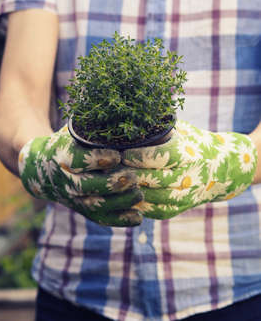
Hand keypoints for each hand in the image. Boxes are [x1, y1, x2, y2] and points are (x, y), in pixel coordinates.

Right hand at [18, 126, 142, 226]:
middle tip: (133, 178)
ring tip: (139, 194)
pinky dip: (119, 219)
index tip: (117, 156)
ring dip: (119, 202)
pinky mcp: (81, 209)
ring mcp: (73, 198)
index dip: (97, 159)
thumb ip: (94, 127)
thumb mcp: (73, 131)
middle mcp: (65, 180)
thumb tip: (125, 112)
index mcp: (62, 156)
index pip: (77, 160)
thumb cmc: (65, 143)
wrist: (39, 167)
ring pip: (94, 206)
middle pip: (86, 187)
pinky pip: (100, 218)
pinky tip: (138, 217)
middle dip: (110, 184)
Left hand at [122, 120, 256, 219]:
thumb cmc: (193, 142)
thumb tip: (129, 122)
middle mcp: (189, 176)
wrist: (221, 168)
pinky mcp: (178, 208)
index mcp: (189, 154)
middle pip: (155, 179)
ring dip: (131, 191)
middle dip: (130, 174)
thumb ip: (160, 129)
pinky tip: (123, 195)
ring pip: (153, 197)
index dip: (140, 156)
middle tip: (110, 168)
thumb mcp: (182, 130)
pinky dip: (138, 204)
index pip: (163, 157)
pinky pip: (155, 210)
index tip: (123, 153)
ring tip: (113, 181)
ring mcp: (185, 196)